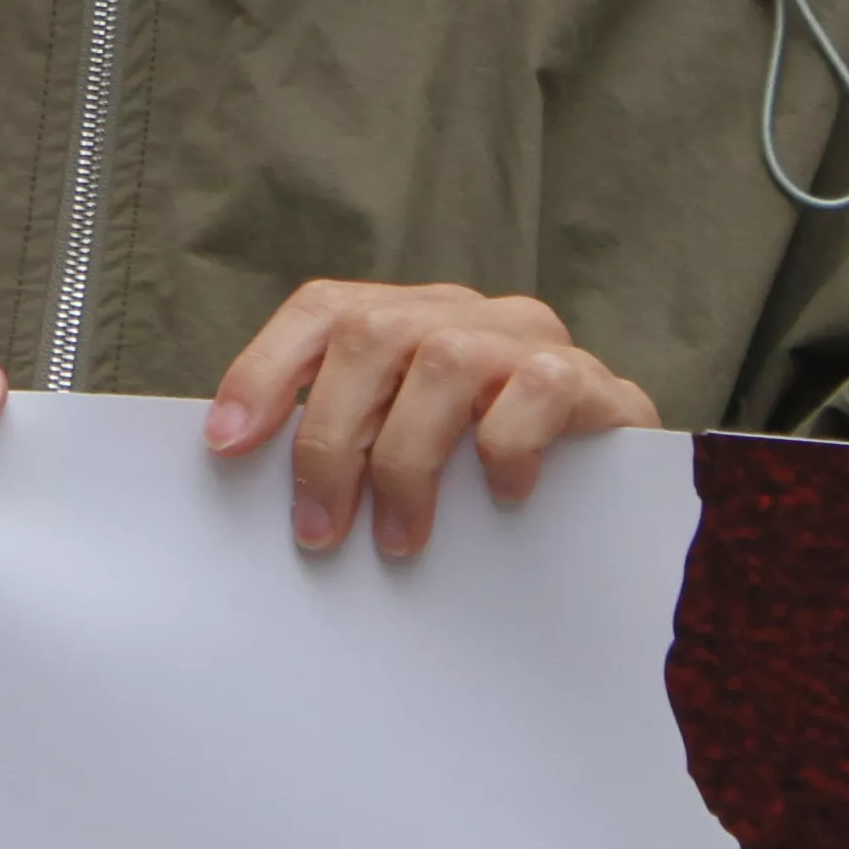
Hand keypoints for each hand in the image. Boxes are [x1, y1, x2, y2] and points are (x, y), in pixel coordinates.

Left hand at [205, 282, 660, 558]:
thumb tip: (245, 481)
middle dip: (330, 439)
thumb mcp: (408, 452)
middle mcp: (464, 313)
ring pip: (441, 361)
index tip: (224, 445)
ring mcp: (527, 340)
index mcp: (410, 319)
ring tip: (401, 540)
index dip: (266, 369)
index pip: (324, 309)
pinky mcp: (588, 380)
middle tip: (320, 532)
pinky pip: (534, 393)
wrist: (623, 496)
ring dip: (406, 461)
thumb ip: (350, 446)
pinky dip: (504, 449)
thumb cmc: (488, 480)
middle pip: (370, 334)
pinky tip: (503, 498)